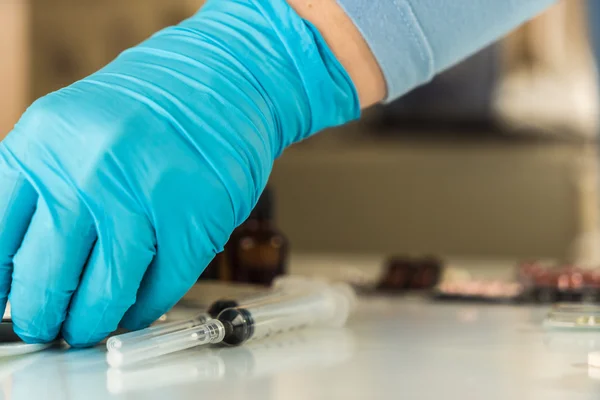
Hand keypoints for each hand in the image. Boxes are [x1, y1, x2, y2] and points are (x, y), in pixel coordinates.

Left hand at [0, 0, 357, 345]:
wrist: (221, 79)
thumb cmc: (146, 110)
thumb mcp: (72, 131)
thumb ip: (42, 189)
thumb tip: (19, 271)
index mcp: (43, 145)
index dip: (0, 289)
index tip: (7, 309)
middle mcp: (90, 170)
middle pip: (46, 278)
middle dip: (41, 319)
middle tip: (46, 328)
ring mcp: (147, 195)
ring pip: (105, 294)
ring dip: (92, 324)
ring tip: (88, 329)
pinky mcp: (197, 218)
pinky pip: (161, 288)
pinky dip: (144, 309)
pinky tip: (136, 309)